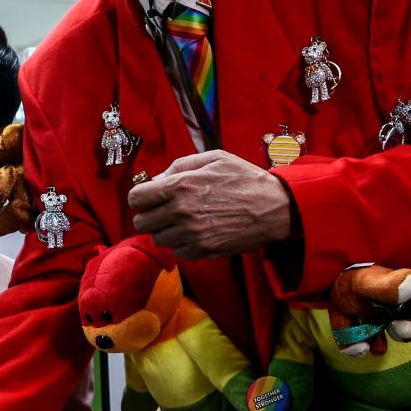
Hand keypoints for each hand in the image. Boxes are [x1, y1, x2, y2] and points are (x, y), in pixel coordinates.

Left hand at [129, 150, 294, 257]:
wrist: (274, 207)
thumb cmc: (244, 178)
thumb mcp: (213, 158)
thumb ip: (179, 166)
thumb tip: (155, 179)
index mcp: (180, 186)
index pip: (136, 198)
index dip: (140, 197)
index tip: (149, 197)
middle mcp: (181, 212)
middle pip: (142, 222)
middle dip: (150, 215)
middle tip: (164, 210)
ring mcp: (192, 234)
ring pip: (158, 239)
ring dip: (165, 231)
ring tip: (182, 221)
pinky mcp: (204, 250)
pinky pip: (177, 252)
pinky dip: (181, 244)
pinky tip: (195, 232)